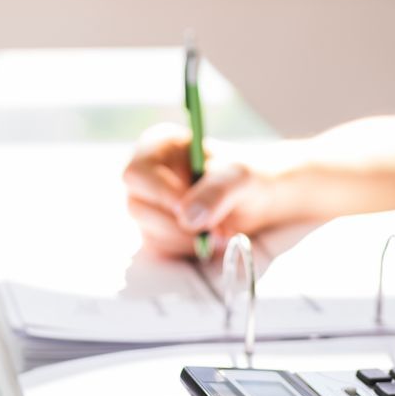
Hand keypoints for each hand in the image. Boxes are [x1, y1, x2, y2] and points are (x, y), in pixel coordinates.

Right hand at [122, 123, 273, 258]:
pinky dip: (186, 249)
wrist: (257, 202)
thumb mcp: (239, 177)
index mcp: (159, 147)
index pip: (137, 172)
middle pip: (137, 205)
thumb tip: (187, 216)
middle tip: (215, 229)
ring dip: (187, 239)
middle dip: (178, 224)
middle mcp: (147, 175)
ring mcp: (148, 205)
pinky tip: (209, 239)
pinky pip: (159, 247)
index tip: (187, 209)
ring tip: (221, 232)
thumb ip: (217, 191)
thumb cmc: (245, 178)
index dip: (160, 193)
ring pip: (148, 230)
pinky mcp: (155, 231)